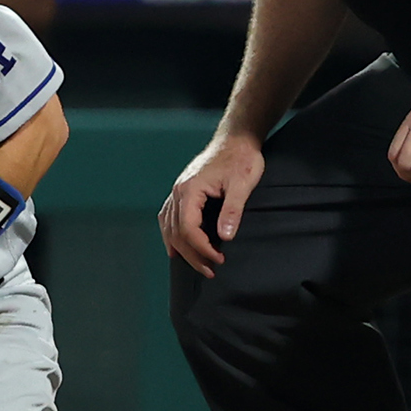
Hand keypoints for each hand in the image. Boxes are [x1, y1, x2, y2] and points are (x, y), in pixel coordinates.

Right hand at [162, 132, 264, 276]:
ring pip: (168, 226)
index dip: (201, 248)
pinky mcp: (182, 190)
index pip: (187, 228)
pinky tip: (175, 244)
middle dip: (192, 254)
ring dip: (181, 248)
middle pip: (176, 231)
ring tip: (196, 263)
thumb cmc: (241, 159)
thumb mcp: (242, 185)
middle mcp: (179, 191)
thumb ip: (232, 211)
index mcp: (190, 190)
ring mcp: (178, 190)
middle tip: (211, 271)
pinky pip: (168, 216)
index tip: (219, 260)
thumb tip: (225, 237)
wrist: (236, 140)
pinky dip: (170, 233)